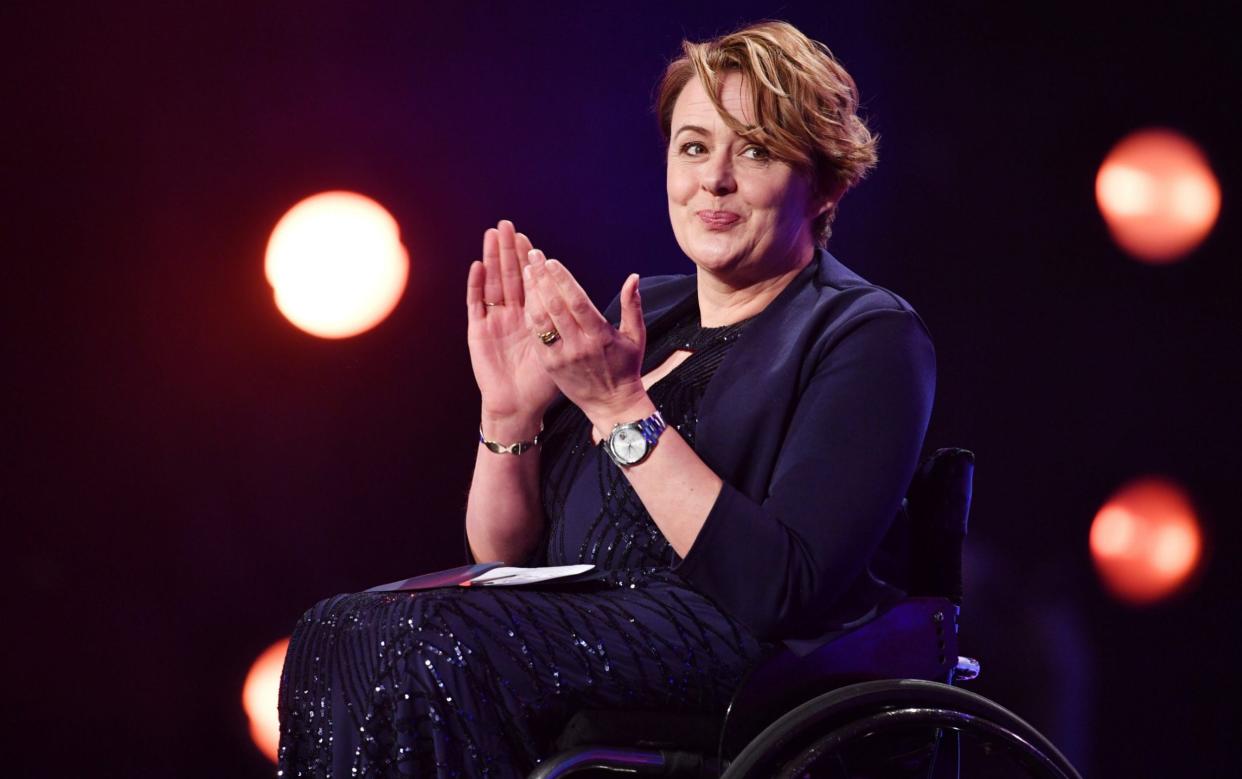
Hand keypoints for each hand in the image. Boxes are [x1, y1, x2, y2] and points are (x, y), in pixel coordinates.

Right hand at [466, 220, 560, 426]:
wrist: (519, 407)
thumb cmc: (543, 384)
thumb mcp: (566, 351)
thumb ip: (576, 326)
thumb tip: (598, 305)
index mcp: (534, 318)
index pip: (532, 284)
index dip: (532, 263)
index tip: (534, 244)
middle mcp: (513, 316)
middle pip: (510, 276)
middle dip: (510, 251)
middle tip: (509, 225)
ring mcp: (494, 321)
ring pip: (493, 283)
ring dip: (492, 259)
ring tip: (493, 235)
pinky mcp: (478, 332)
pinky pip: (476, 304)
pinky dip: (476, 284)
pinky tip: (478, 265)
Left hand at [522, 250, 649, 426]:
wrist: (612, 404)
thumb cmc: (626, 367)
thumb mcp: (636, 336)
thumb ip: (632, 306)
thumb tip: (633, 277)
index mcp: (600, 336)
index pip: (578, 302)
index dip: (563, 280)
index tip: (551, 261)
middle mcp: (579, 345)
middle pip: (556, 306)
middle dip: (543, 279)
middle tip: (532, 255)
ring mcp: (562, 356)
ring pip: (542, 321)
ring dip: (532, 294)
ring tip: (526, 271)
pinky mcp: (550, 365)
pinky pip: (536, 337)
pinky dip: (531, 315)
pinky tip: (525, 297)